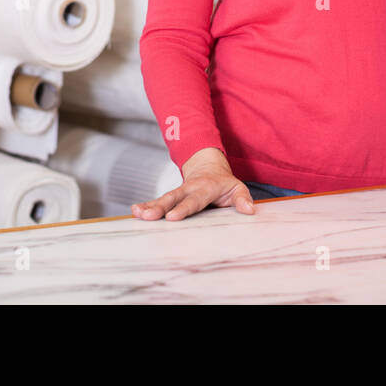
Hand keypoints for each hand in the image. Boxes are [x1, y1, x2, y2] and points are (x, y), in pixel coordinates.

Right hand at [132, 147, 254, 220]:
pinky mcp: (171, 197)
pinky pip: (158, 201)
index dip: (183, 208)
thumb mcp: (237, 188)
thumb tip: (249, 210)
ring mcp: (178, 192)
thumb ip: (243, 199)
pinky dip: (146, 205)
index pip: (194, 200)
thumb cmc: (224, 184)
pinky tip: (135, 211)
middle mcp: (188, 189)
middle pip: (173, 198)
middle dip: (160, 207)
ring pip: (163, 199)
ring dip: (150, 206)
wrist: (208, 168)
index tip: (172, 217)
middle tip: (148, 216)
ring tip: (137, 213)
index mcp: (205, 188)